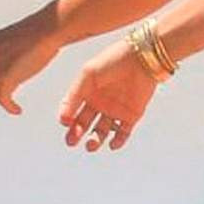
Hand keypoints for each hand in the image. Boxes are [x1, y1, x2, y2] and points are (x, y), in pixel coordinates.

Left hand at [0, 4, 61, 114]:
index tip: (3, 83)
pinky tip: (17, 110)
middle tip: (4, 96)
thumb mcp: (20, 40)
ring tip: (11, 104)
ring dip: (0, 98)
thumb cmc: (43, 30)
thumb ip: (14, 52)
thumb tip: (19, 63)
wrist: (50, 27)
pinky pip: (2, 98)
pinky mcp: (6, 77)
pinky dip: (8, 107)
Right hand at [58, 38, 163, 152]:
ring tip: (90, 145)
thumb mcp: (88, 75)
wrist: (141, 58)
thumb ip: (74, 95)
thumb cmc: (112, 61)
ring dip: (95, 140)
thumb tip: (62, 119)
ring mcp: (115, 110)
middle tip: (71, 142)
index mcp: (87, 91)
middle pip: (84, 123)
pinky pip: (123, 133)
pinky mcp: (131, 116)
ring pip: (102, 131)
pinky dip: (117, 141)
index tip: (65, 123)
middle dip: (76, 133)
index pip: (73, 110)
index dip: (67, 118)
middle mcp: (99, 102)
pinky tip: (111, 144)